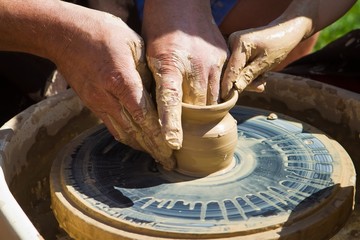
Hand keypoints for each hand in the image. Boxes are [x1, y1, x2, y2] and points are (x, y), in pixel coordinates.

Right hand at [53, 5, 174, 168]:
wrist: (64, 35)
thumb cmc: (102, 33)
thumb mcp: (133, 43)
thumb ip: (147, 70)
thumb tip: (162, 93)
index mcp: (120, 80)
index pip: (143, 115)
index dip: (158, 135)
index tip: (171, 149)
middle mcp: (107, 96)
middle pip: (134, 130)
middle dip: (153, 148)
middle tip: (169, 163)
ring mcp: (97, 102)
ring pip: (122, 132)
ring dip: (141, 147)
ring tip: (157, 157)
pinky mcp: (91, 104)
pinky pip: (111, 126)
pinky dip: (127, 138)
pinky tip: (138, 143)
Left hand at [142, 0, 227, 148]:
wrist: (182, 3)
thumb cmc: (160, 30)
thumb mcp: (150, 56)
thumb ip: (157, 84)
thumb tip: (160, 112)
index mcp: (169, 65)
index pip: (170, 100)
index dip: (171, 124)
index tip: (173, 143)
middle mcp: (195, 66)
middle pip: (196, 108)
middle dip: (191, 126)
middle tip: (185, 138)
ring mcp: (213, 63)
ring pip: (213, 100)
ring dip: (206, 114)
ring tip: (199, 124)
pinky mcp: (224, 60)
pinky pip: (223, 87)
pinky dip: (215, 98)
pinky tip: (208, 99)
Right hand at [221, 17, 311, 98]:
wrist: (286, 30)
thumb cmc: (279, 45)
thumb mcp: (265, 64)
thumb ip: (248, 76)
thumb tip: (234, 90)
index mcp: (239, 43)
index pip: (230, 69)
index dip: (227, 85)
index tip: (224, 99)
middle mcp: (231, 42)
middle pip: (230, 70)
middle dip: (244, 81)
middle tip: (260, 85)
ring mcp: (232, 44)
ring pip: (234, 70)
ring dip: (248, 77)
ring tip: (263, 77)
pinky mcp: (235, 48)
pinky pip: (237, 66)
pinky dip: (247, 72)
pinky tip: (259, 72)